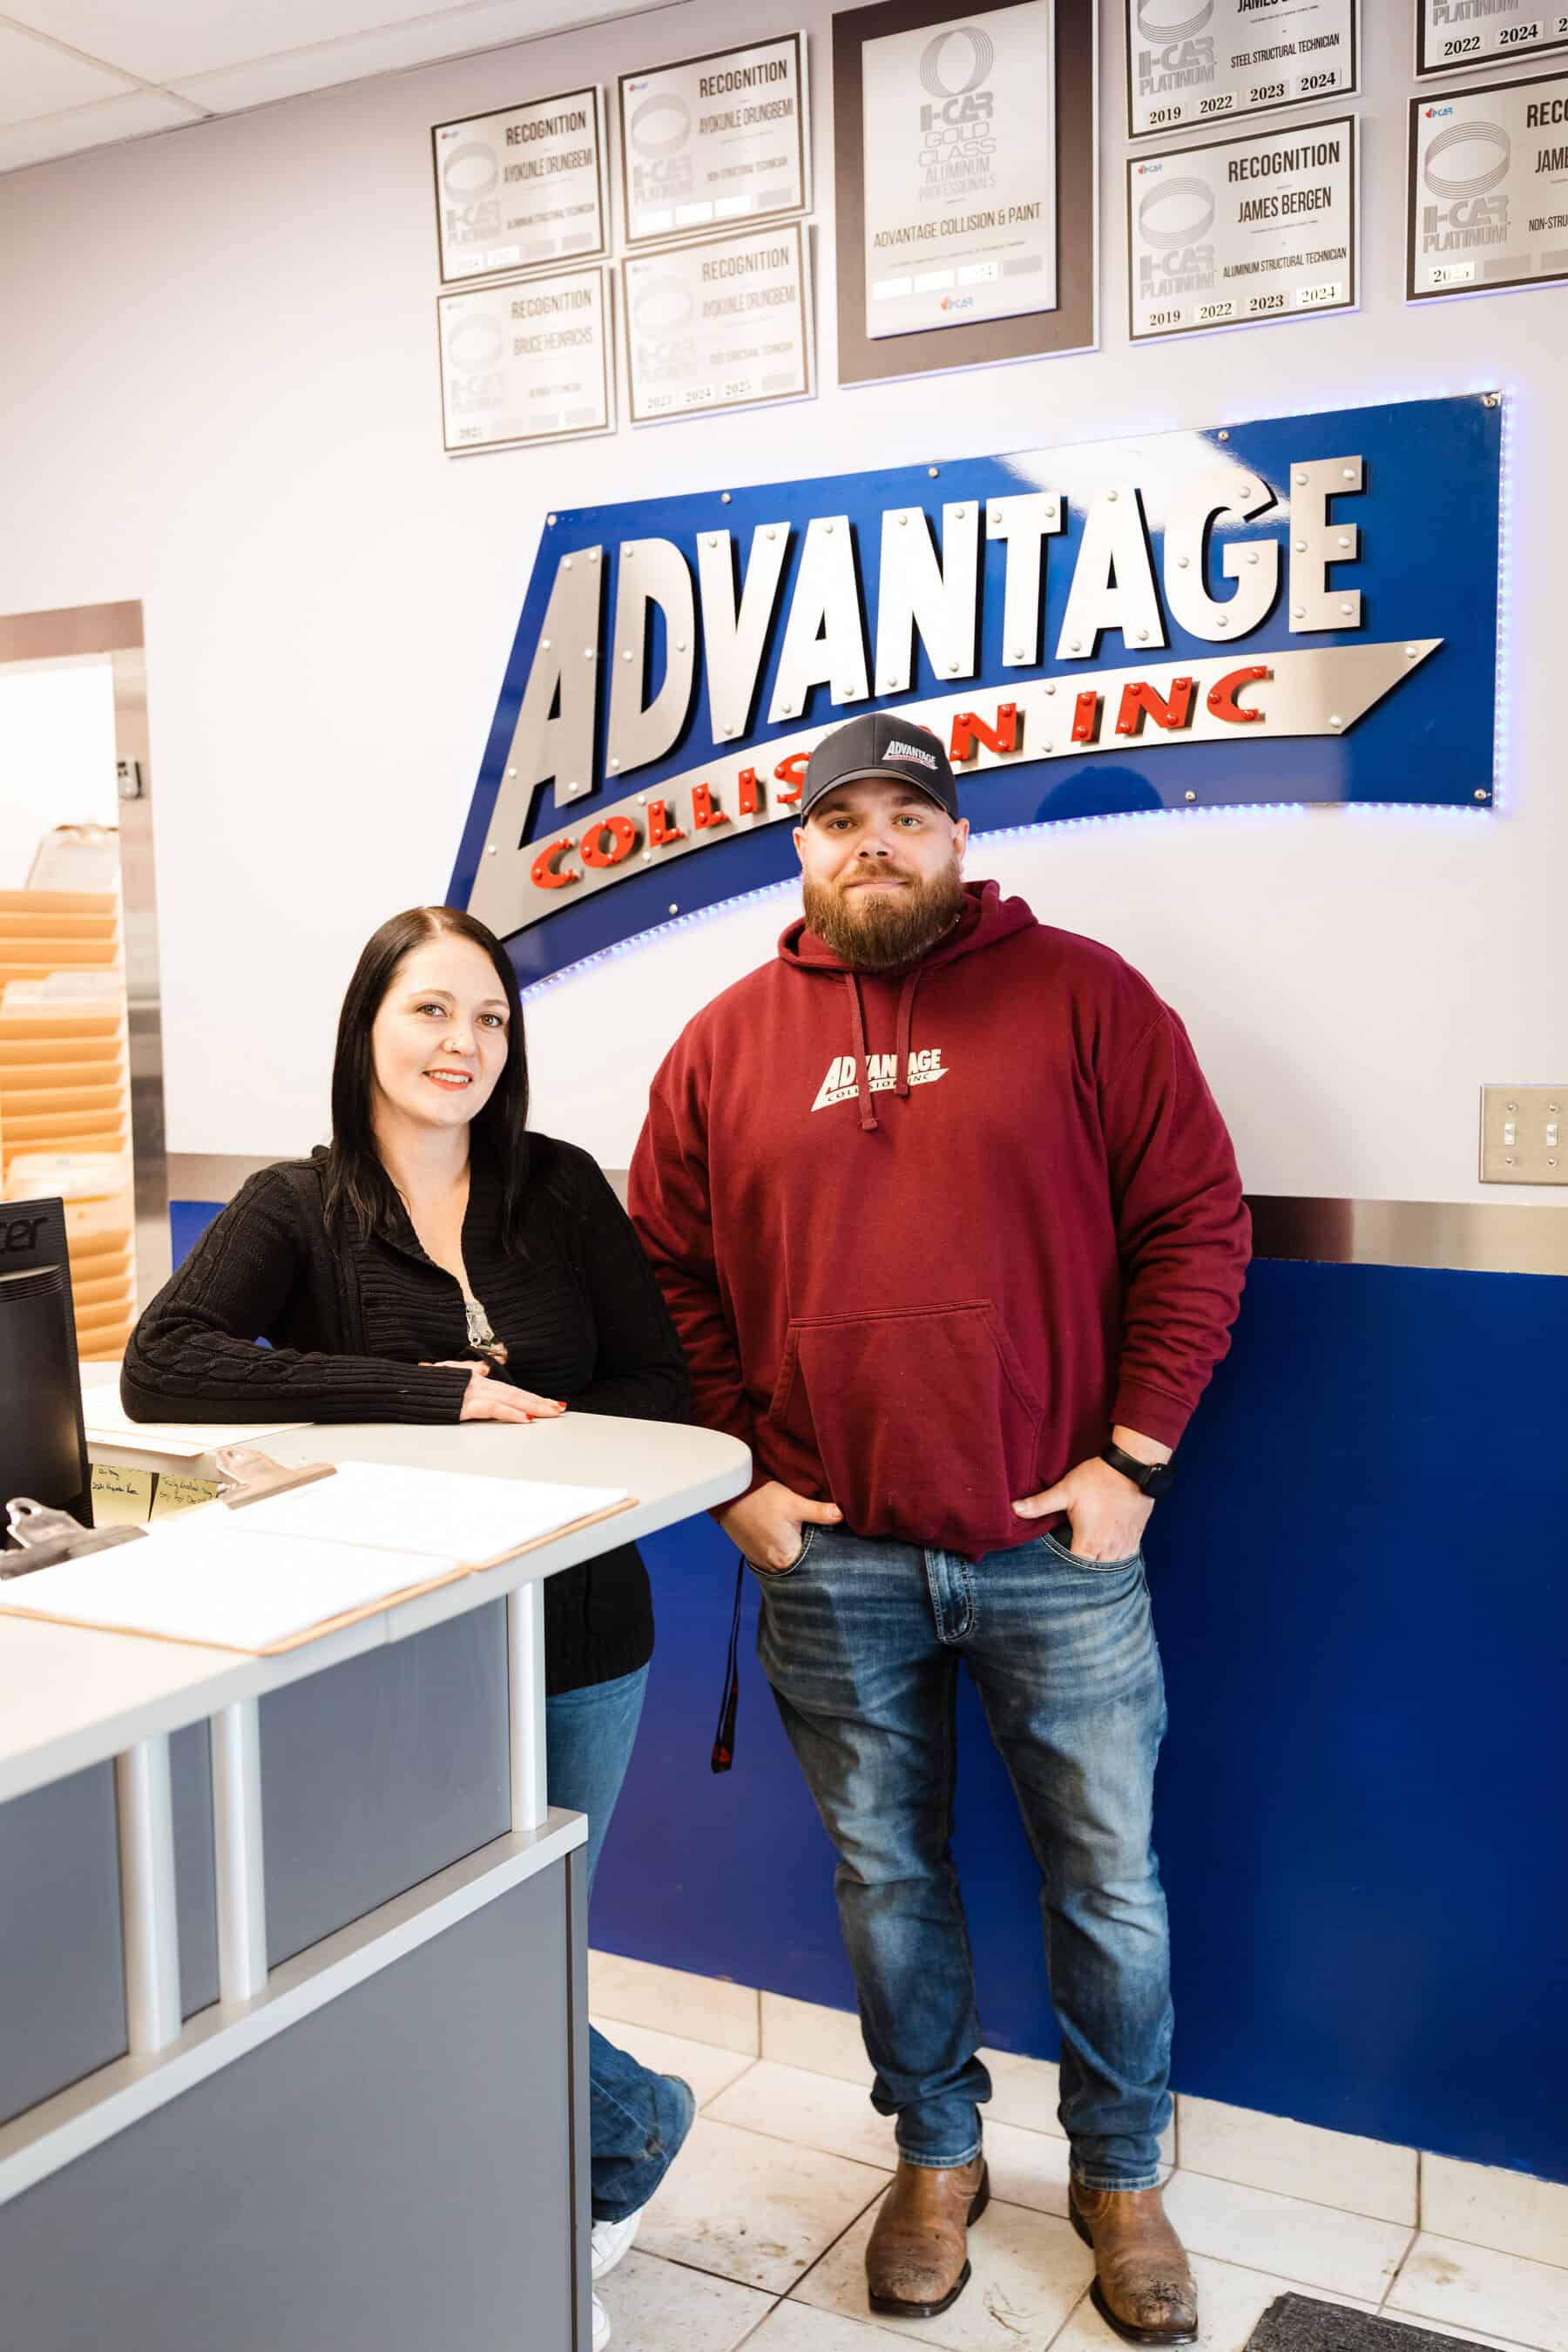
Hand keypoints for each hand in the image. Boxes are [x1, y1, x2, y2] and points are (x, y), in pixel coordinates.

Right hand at [422, 1361, 567, 1424]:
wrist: (399, 1386)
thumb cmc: (420, 1384)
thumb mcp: (446, 1373)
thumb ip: (467, 1370)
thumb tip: (484, 1370)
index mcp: (475, 1379)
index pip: (509, 1388)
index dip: (530, 1395)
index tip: (548, 1402)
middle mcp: (477, 1383)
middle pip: (515, 1393)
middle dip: (539, 1401)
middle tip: (559, 1408)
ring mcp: (470, 1394)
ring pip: (509, 1399)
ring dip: (532, 1407)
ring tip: (550, 1412)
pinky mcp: (463, 1406)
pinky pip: (492, 1409)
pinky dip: (510, 1413)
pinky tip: (525, 1418)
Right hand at [717, 1480, 841, 1572]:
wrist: (729, 1495)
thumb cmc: (761, 1499)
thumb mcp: (794, 1503)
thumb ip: (820, 1512)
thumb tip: (842, 1515)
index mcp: (786, 1557)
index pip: (816, 1561)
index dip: (826, 1550)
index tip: (832, 1538)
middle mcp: (773, 1566)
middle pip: (802, 1563)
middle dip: (811, 1550)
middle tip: (817, 1533)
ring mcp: (762, 1563)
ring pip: (789, 1560)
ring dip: (796, 1550)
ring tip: (801, 1534)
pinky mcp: (754, 1556)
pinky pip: (775, 1557)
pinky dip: (782, 1549)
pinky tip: (785, 1535)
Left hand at [1012, 1455, 1152, 1561]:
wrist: (1132, 1467)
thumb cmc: (1097, 1479)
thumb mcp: (1065, 1490)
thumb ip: (1040, 1504)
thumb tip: (1014, 1508)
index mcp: (1088, 1543)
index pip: (1074, 1570)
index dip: (1064, 1570)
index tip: (1056, 1565)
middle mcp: (1108, 1550)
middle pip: (1092, 1572)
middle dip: (1081, 1569)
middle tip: (1070, 1560)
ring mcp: (1124, 1546)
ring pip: (1109, 1567)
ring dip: (1099, 1564)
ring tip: (1088, 1556)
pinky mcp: (1135, 1539)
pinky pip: (1124, 1558)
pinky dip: (1115, 1557)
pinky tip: (1106, 1549)